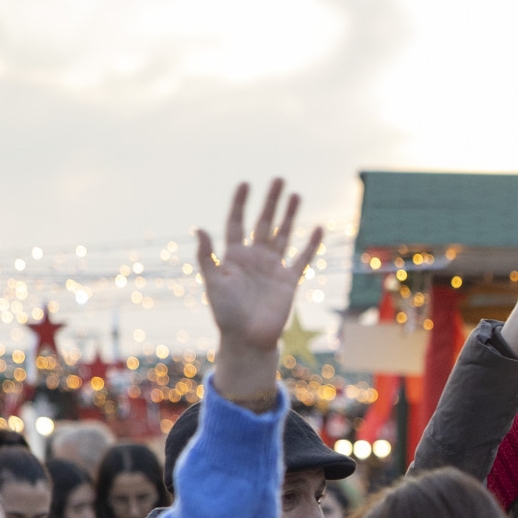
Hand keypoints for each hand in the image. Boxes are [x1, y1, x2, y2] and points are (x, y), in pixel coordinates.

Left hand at [196, 179, 322, 402]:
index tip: (245, 184)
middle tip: (279, 179)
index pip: (236, 222)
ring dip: (290, 215)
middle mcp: (255, 257)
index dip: (240, 203)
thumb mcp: (212, 281)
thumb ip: (207, 255)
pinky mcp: (289, 280)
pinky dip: (310, 245)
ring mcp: (273, 268)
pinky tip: (318, 229)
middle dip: (271, 201)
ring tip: (296, 194)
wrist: (247, 338)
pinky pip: (302, 258)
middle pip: (264, 222)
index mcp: (234, 256)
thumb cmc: (225, 312)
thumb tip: (200, 228)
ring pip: (283, 235)